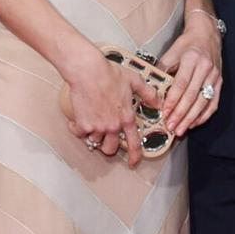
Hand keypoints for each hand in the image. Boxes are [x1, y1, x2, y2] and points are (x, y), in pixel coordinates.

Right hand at [64, 52, 161, 168]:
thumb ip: (147, 93)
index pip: (133, 143)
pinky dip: (77, 129)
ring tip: (91, 122)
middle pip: (110, 148)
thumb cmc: (108, 73)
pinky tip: (78, 120)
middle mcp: (112, 126)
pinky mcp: (82, 125)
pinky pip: (79, 133)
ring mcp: (97, 127)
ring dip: (93, 135)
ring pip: (94, 141)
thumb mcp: (134, 81)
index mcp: (126, 118)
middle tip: (105, 139)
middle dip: (108, 146)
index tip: (132, 162)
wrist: (88, 71)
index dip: (134, 156)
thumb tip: (157, 102)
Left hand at [159, 17, 221, 136]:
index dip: (173, 100)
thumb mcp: (171, 52)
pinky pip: (213, 102)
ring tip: (181, 129)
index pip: (181, 84)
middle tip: (171, 127)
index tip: (165, 113)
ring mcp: (215, 76)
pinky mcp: (220, 82)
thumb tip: (153, 89)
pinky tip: (194, 123)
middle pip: (192, 96)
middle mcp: (205, 68)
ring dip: (191, 118)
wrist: (206, 34)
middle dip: (181, 114)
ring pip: (203, 102)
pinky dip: (204, 115)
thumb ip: (163, 70)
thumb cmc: (187, 44)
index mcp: (192, 59)